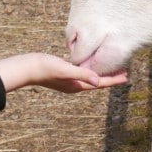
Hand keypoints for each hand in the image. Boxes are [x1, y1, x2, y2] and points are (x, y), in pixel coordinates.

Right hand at [0, 53, 127, 92]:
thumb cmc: (44, 68)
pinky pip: (80, 73)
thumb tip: (98, 81)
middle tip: (123, 73)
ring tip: (109, 69)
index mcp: (76, 86)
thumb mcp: (65, 70)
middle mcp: (73, 85)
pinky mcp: (62, 74)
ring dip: (99, 74)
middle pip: (96, 82)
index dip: (112, 80)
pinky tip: (88, 65)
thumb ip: (82, 74)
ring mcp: (67, 81)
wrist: (26, 68)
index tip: (125, 77)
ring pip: (88, 78)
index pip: (99, 84)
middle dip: (109, 78)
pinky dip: (88, 70)